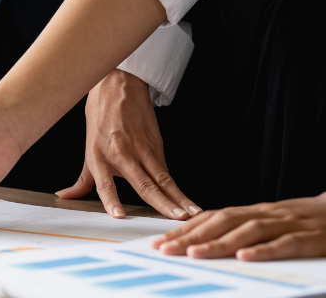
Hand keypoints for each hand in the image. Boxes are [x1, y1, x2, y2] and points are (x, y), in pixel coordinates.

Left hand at [57, 69, 198, 219]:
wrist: (118, 86)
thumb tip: (65, 196)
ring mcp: (141, 149)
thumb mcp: (87, 149)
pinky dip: (177, 187)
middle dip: (161, 203)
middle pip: (143, 183)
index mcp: (99, 158)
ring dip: (177, 198)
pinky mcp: (156, 144)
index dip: (111, 200)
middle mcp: (121, 155)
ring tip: (189, 213)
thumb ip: (82, 179)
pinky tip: (186, 200)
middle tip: (175, 219)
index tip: (119, 215)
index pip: (104, 183)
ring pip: (162, 178)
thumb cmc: (101, 117)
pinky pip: (166, 170)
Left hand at [151, 193, 325, 260]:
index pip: (211, 218)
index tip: (159, 242)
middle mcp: (266, 214)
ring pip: (248, 230)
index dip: (184, 229)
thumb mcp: (269, 224)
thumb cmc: (304, 222)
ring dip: (219, 242)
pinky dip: (264, 250)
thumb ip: (240, 231)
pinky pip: (284, 243)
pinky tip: (244, 257)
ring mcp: (288, 224)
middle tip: (165, 249)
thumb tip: (201, 243)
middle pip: (222, 222)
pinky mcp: (310, 237)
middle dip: (191, 236)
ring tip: (194, 254)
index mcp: (253, 212)